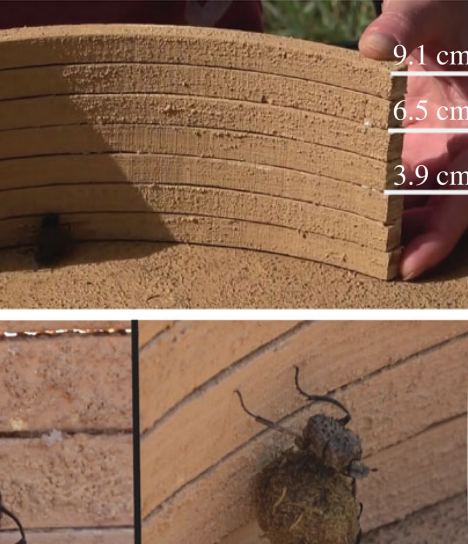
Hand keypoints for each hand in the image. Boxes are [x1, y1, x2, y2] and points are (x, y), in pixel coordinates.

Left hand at [360, 0, 467, 279]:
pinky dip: (364, 208)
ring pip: (407, 210)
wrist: (437, 14)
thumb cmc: (446, 11)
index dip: (438, 240)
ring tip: (337, 256)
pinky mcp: (402, 152)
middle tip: (354, 276)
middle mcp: (453, 153)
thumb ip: (406, 22)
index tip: (405, 269)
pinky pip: (385, 189)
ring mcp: (426, 155)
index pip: (462, 201)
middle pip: (431, 218)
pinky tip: (331, 219)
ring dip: (379, 235)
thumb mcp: (431, 10)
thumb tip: (373, 44)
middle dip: (400, 250)